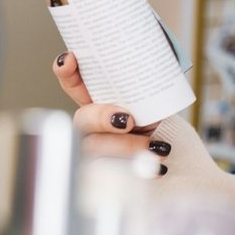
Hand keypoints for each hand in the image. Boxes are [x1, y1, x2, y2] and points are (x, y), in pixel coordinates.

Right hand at [52, 51, 167, 168]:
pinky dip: (138, 170)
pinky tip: (157, 169)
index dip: (66, 71)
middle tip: (127, 119)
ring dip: (126, 146)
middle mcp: (91, 124)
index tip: (70, 59)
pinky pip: (112, 176)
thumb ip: (147, 82)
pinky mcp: (106, 172)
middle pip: (82, 120)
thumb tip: (158, 58)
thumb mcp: (151, 96)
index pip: (73, 82)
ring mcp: (95, 148)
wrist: (168, 147)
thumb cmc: (153, 115)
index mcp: (98, 99)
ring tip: (155, 147)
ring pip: (96, 149)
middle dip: (102, 117)